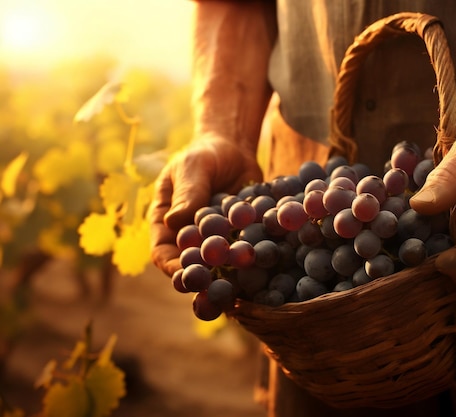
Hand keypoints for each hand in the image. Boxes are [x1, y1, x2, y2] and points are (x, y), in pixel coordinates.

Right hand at [149, 135, 262, 276]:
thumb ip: (188, 193)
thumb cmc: (204, 155)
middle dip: (202, 279)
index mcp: (166, 223)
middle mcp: (189, 237)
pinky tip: (266, 264)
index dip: (172, 267)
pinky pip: (245, 251)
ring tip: (241, 283)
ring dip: (230, 274)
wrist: (233, 148)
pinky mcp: (239, 237)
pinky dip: (254, 258)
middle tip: (213, 292)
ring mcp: (216, 240)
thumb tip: (174, 222)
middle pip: (191, 265)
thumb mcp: (194, 168)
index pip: (162, 252)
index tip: (184, 276)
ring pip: (219, 264)